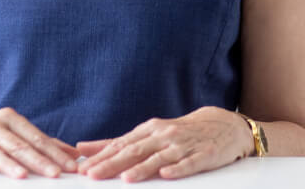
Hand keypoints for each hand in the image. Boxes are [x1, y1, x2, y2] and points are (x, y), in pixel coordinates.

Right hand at [0, 106, 80, 177]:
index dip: (53, 152)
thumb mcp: (8, 131)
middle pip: (17, 144)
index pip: (35, 137)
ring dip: (7, 163)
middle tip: (54, 173)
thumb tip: (72, 153)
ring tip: (22, 175)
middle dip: (37, 160)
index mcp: (7, 119)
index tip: (70, 166)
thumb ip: (38, 142)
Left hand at [76, 107, 253, 181]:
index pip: (120, 144)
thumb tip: (84, 148)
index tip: (82, 167)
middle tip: (93, 174)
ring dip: (142, 168)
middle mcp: (163, 136)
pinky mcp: (202, 155)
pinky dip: (176, 169)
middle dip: (112, 164)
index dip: (100, 156)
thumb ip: (118, 143)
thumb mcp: (148, 133)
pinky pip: (188, 164)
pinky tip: (166, 175)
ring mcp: (182, 145)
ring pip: (159, 158)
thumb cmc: (180, 132)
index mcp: (149, 130)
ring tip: (125, 178)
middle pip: (134, 150)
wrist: (222, 124)